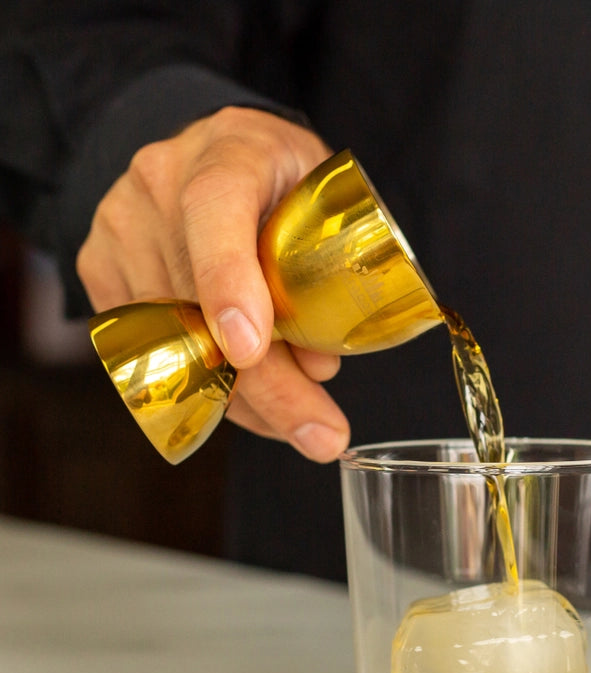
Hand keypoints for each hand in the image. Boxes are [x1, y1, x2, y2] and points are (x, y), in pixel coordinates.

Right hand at [76, 107, 349, 461]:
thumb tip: (317, 369)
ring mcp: (122, 225)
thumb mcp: (321, 203)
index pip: (216, 207)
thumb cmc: (282, 180)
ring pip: (177, 342)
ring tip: (298, 425)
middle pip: (197, 303)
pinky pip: (151, 349)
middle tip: (321, 436)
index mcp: (229, 151)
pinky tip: (249, 406)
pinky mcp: (100, 266)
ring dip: (243, 401)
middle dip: (267, 387)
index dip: (229, 281)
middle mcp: (161, 183)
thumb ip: (324, 271)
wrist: (210, 152)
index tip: (251, 351)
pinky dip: (205, 389)